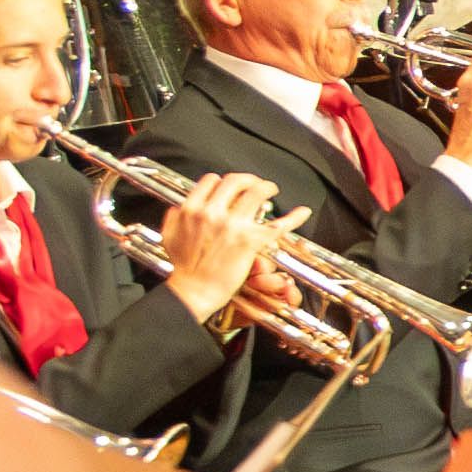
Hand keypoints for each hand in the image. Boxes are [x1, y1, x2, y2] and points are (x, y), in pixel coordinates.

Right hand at [155, 169, 282, 320]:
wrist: (194, 291)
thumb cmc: (183, 269)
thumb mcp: (169, 237)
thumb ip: (173, 218)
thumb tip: (178, 208)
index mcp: (192, 209)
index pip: (212, 181)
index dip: (224, 181)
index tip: (231, 187)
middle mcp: (212, 213)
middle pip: (236, 181)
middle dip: (248, 180)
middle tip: (255, 185)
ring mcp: (232, 225)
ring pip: (256, 193)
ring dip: (267, 188)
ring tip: (271, 190)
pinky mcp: (249, 241)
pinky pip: (276, 225)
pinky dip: (293, 217)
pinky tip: (303, 212)